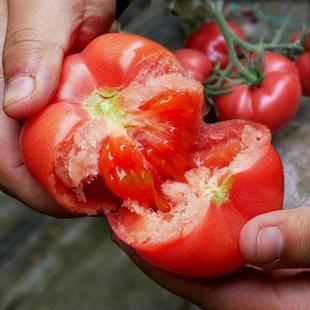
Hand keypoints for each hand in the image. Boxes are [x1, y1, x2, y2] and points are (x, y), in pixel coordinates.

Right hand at [0, 0, 114, 215]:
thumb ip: (28, 47)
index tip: (79, 206)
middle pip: (35, 164)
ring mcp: (45, 102)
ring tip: (121, 180)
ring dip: (89, 169)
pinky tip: (124, 147)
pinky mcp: (68, 97)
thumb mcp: (42, 3)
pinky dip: (102, 143)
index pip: (4, 159)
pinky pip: (81, 130)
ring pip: (60, 151)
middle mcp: (19, 102)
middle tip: (110, 197)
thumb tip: (16, 105)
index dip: (37, 190)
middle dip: (70, 188)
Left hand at [113, 206, 309, 309]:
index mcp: (272, 308)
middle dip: (159, 239)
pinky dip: (213, 224)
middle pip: (195, 270)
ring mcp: (267, 278)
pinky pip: (233, 244)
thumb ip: (308, 243)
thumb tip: (252, 240)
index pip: (196, 286)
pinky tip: (202, 201)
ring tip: (156, 199)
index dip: (153, 257)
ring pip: (212, 255)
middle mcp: (261, 297)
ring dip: (183, 227)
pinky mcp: (276, 260)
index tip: (122, 228)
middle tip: (132, 206)